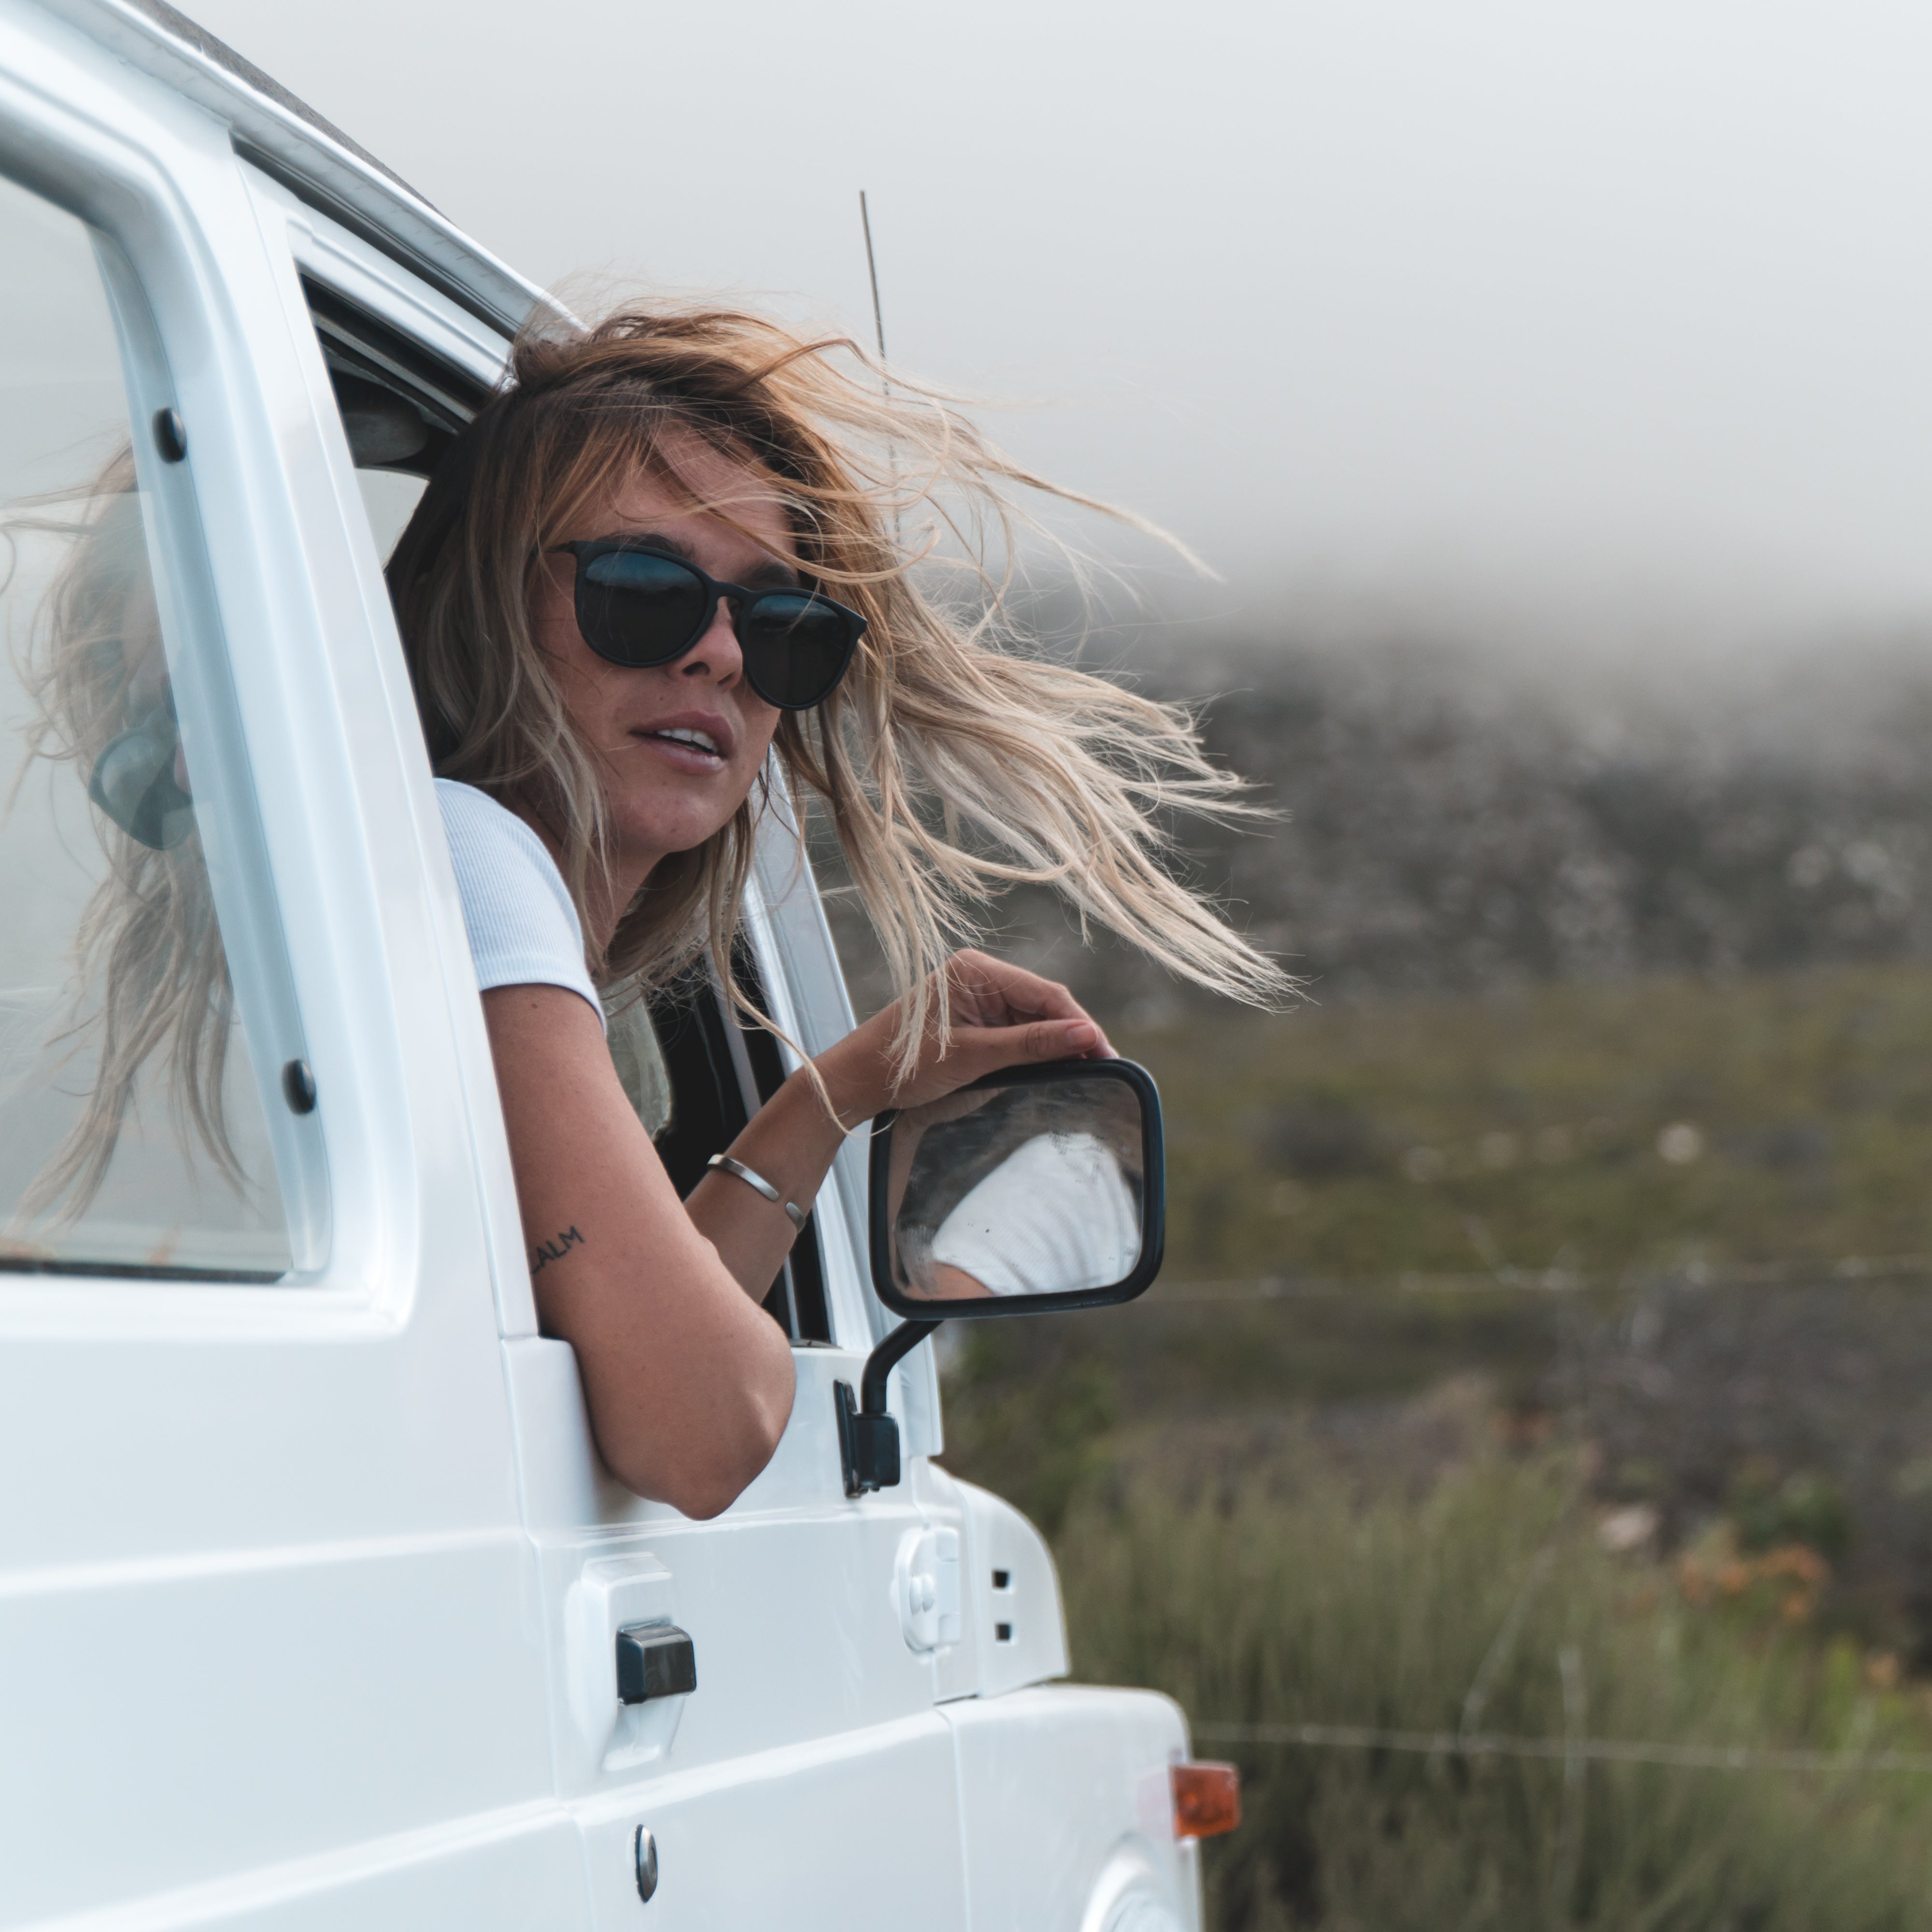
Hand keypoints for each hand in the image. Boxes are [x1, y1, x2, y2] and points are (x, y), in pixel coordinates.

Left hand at [817, 949, 1114, 1125]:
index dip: (1078, 1023)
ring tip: (1087, 1070)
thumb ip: (1030, 1045)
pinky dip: (1039, 1051)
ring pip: (1037, 1020)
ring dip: (1058, 1045)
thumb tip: (1085, 1036)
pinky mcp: (979, 1022)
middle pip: (1045, 1004)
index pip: (1044, 993)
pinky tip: (1056, 1068)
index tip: (1105, 1051)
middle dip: (1073, 1034)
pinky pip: (1021, 1032)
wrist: (861, 1081)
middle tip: (1104, 1065)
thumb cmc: (904, 1063)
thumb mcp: (973, 1056)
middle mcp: (981, 977)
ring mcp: (980, 999)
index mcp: (976, 970)